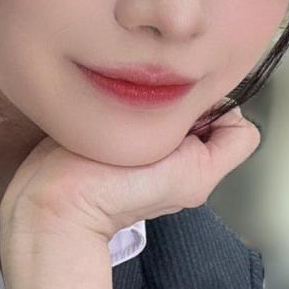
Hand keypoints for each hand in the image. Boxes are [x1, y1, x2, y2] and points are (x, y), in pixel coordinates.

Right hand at [0, 102, 261, 244]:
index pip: (227, 110)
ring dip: (151, 90)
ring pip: (163, 89)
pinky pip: (129, 89)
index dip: (213, 105)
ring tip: (132, 108)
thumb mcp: (193, 176)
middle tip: (156, 110)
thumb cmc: (117, 195)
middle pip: (195, 96)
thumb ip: (227, 145)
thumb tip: (232, 111)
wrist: (56, 199)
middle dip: (180, 94)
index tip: (188, 115)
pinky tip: (112, 103)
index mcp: (196, 156)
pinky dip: (124, 90)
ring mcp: (138, 129)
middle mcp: (171, 142)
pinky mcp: (107, 117)